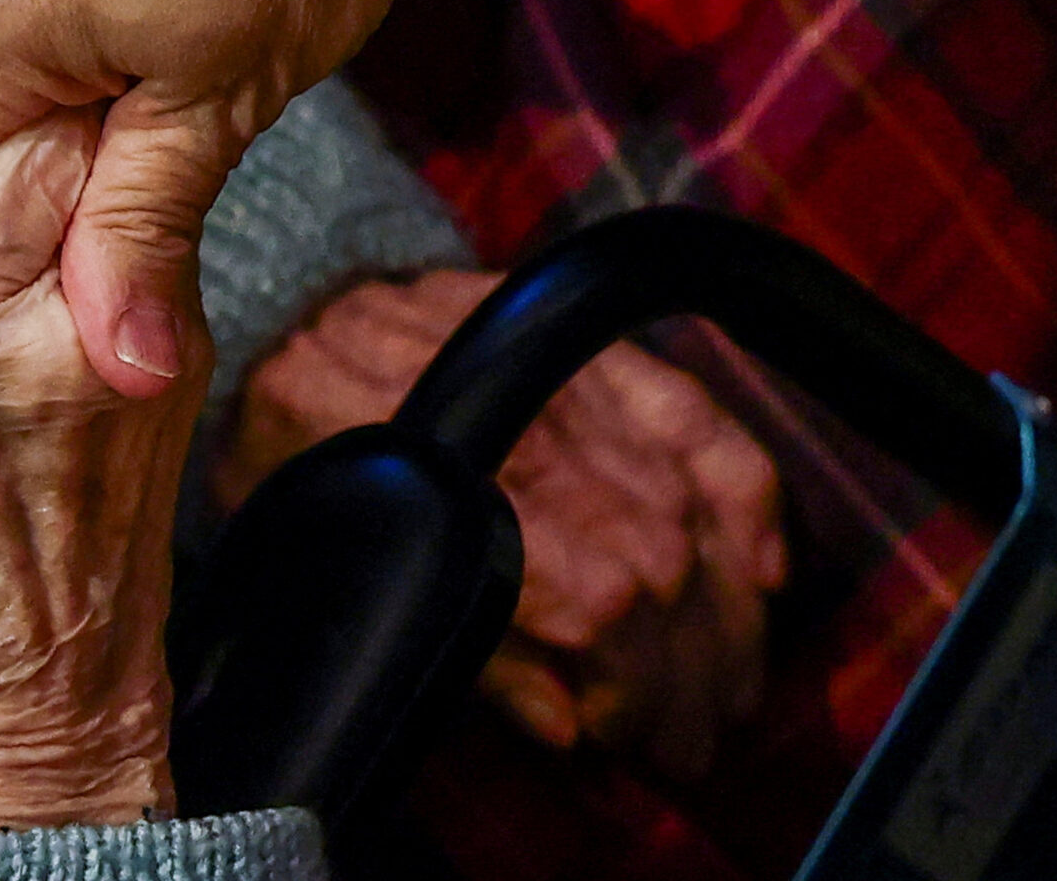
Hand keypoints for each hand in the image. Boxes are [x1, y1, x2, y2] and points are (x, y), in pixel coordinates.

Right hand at [0, 114, 209, 840]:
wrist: (37, 716)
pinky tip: (38, 271)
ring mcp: (137, 347)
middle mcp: (54, 337)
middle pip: (57, 140)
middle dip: (16, 117)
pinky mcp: (181, 360)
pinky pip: (130, 238)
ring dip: (58, 168)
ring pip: (106, 176)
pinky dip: (87, 227)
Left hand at [214, 272, 787, 779]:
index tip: (636, 744)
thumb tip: (566, 726)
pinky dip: (749, 499)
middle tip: (693, 742)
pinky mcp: (600, 349)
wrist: (291, 313)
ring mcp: (573, 379)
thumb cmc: (297, 445)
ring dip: (732, 614)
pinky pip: (704, 424)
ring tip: (731, 685)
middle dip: (693, 676)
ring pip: (697, 510)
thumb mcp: (338, 554)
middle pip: (662, 567)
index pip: (598, 602)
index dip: (635, 691)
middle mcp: (532, 427)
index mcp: (460, 484)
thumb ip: (460, 641)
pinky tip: (765, 570)